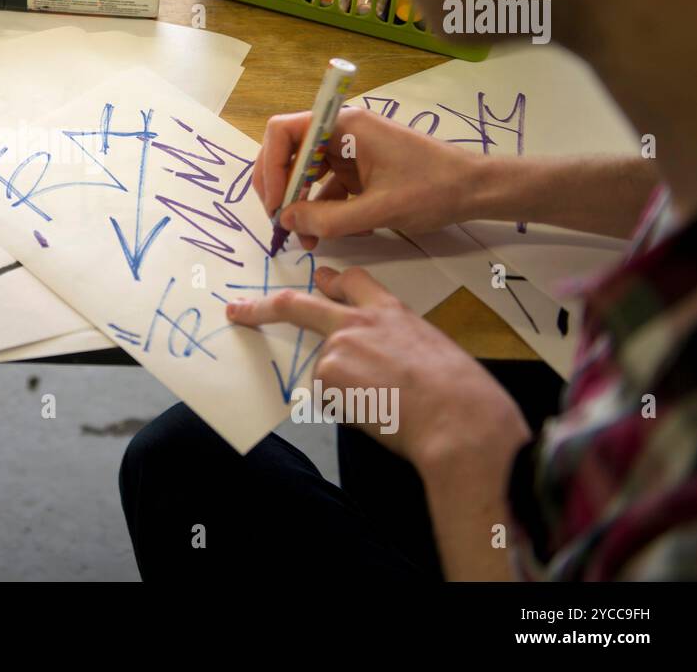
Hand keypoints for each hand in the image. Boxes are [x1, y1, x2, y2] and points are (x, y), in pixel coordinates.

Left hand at [226, 265, 528, 468]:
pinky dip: (348, 409)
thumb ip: (394, 338)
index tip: (319, 279)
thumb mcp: (430, 346)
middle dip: (261, 307)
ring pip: (326, 371)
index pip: (352, 283)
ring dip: (348, 391)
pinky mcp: (327, 374)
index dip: (332, 281)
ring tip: (388, 403)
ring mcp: (337, 345)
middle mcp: (357, 321)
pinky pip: (329, 398)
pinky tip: (376, 411)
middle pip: (297, 305)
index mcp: (390, 311)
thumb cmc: (459, 391)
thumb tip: (378, 352)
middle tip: (237, 310)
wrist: (457, 417)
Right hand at [252, 107, 484, 249]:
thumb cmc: (433, 190)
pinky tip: (324, 235)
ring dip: (299, 204)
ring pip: (305, 173)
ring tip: (303, 238)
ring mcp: (350, 151)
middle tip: (280, 222)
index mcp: (344, 126)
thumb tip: (286, 220)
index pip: (284, 132)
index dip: (269, 166)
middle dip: (280, 188)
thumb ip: (328, 218)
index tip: (274, 202)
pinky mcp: (360, 169)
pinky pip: (326, 186)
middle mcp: (341, 132)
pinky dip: (320, 209)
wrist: (475, 189)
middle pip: (289, 152)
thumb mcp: (378, 209)